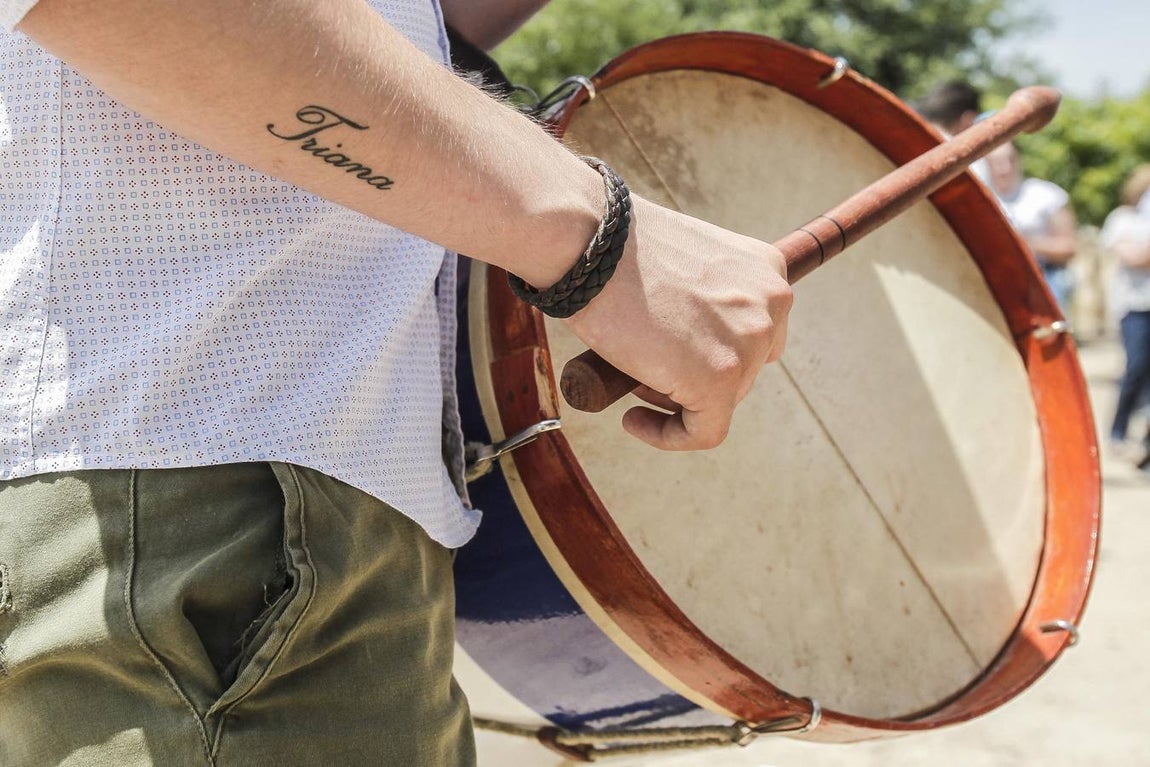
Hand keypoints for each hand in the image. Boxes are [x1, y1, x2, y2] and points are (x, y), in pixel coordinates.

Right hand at [564, 195, 792, 450]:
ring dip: (677, 399)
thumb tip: (693, 339)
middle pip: (743, 370)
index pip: (755, 333)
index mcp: (767, 271)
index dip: (713, 350)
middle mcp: (772, 304)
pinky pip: (701, 432)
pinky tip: (634, 421)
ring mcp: (748, 344)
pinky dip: (667, 435)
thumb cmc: (618, 248)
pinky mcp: (718, 381)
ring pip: (721, 401)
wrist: (589, 241)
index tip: (672, 352)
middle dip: (695, 376)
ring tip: (634, 379)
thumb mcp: (686, 261)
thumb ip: (707, 295)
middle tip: (645, 366)